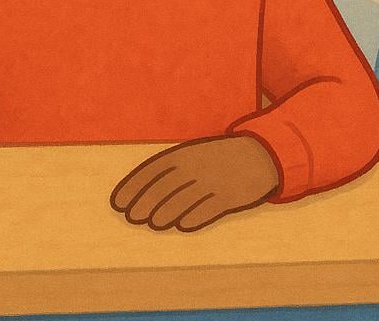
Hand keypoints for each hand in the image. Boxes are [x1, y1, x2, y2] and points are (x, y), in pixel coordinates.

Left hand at [110, 135, 278, 232]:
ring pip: (184, 199)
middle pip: (164, 187)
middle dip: (145, 202)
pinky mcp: (230, 195)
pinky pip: (210, 208)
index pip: (152, 171)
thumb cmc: (217, 159)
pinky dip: (195, 216)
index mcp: (184, 153)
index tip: (119, 202)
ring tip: (153, 223)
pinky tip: (182, 224)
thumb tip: (140, 196)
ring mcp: (213, 180)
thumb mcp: (193, 155)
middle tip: (132, 217)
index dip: (133, 187)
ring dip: (165, 212)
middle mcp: (196, 166)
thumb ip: (170, 171)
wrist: (259, 155)